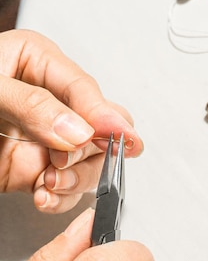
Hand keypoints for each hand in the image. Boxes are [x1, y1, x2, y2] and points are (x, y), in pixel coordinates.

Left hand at [0, 29, 143, 212]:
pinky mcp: (35, 168)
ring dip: (75, 178)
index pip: (82, 88)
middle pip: (96, 126)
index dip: (105, 114)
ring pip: (87, 160)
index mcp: (37, 63)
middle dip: (89, 150)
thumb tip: (78, 128)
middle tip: (68, 161)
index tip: (123, 136)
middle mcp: (48, 100)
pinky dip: (61, 196)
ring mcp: (45, 137)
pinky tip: (45, 195)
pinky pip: (65, 185)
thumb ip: (32, 106)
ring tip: (50, 182)